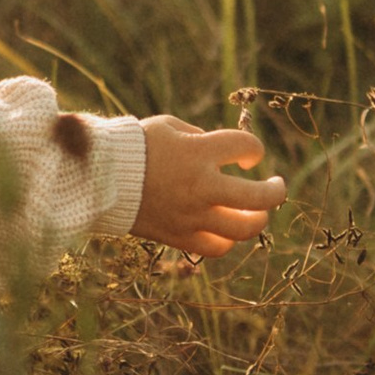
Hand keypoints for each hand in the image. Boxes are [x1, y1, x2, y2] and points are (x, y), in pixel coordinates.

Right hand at [133, 117, 284, 261]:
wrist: (98, 178)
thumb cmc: (133, 146)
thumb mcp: (169, 126)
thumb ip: (201, 137)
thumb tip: (225, 154)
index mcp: (199, 153)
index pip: (247, 149)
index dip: (253, 150)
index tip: (245, 155)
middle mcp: (201, 186)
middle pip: (259, 197)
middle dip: (275, 190)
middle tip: (276, 185)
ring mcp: (192, 215)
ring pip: (244, 228)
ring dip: (258, 218)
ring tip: (257, 211)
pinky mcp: (180, 236)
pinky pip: (217, 247)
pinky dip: (227, 239)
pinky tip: (226, 229)